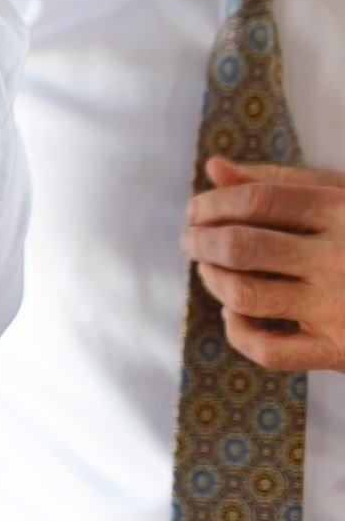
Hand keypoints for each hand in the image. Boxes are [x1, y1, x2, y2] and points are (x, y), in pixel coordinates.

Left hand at [182, 156, 344, 371]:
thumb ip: (281, 182)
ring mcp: (339, 308)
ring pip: (245, 294)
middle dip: (200, 240)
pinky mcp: (341, 352)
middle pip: (241, 244)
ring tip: (210, 269)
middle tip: (191, 239)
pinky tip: (237, 312)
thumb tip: (213, 167)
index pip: (257, 200)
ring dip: (212, 280)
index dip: (213, 202)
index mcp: (344, 213)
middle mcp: (340, 259)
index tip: (196, 208)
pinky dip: (239, 331)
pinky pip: (269, 350)